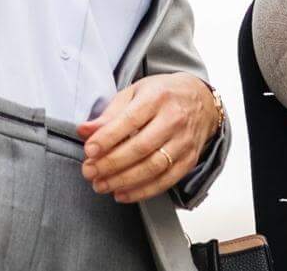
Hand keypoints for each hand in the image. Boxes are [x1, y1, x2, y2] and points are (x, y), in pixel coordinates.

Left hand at [76, 72, 220, 204]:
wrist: (201, 101)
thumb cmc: (162, 94)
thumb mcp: (134, 93)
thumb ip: (109, 114)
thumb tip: (84, 131)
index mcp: (156, 98)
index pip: (129, 120)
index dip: (107, 138)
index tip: (89, 150)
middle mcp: (173, 120)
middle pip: (141, 148)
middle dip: (111, 163)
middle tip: (90, 172)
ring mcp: (184, 142)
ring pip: (153, 167)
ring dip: (124, 181)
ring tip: (102, 185)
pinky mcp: (190, 161)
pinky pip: (166, 181)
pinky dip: (143, 191)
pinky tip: (123, 193)